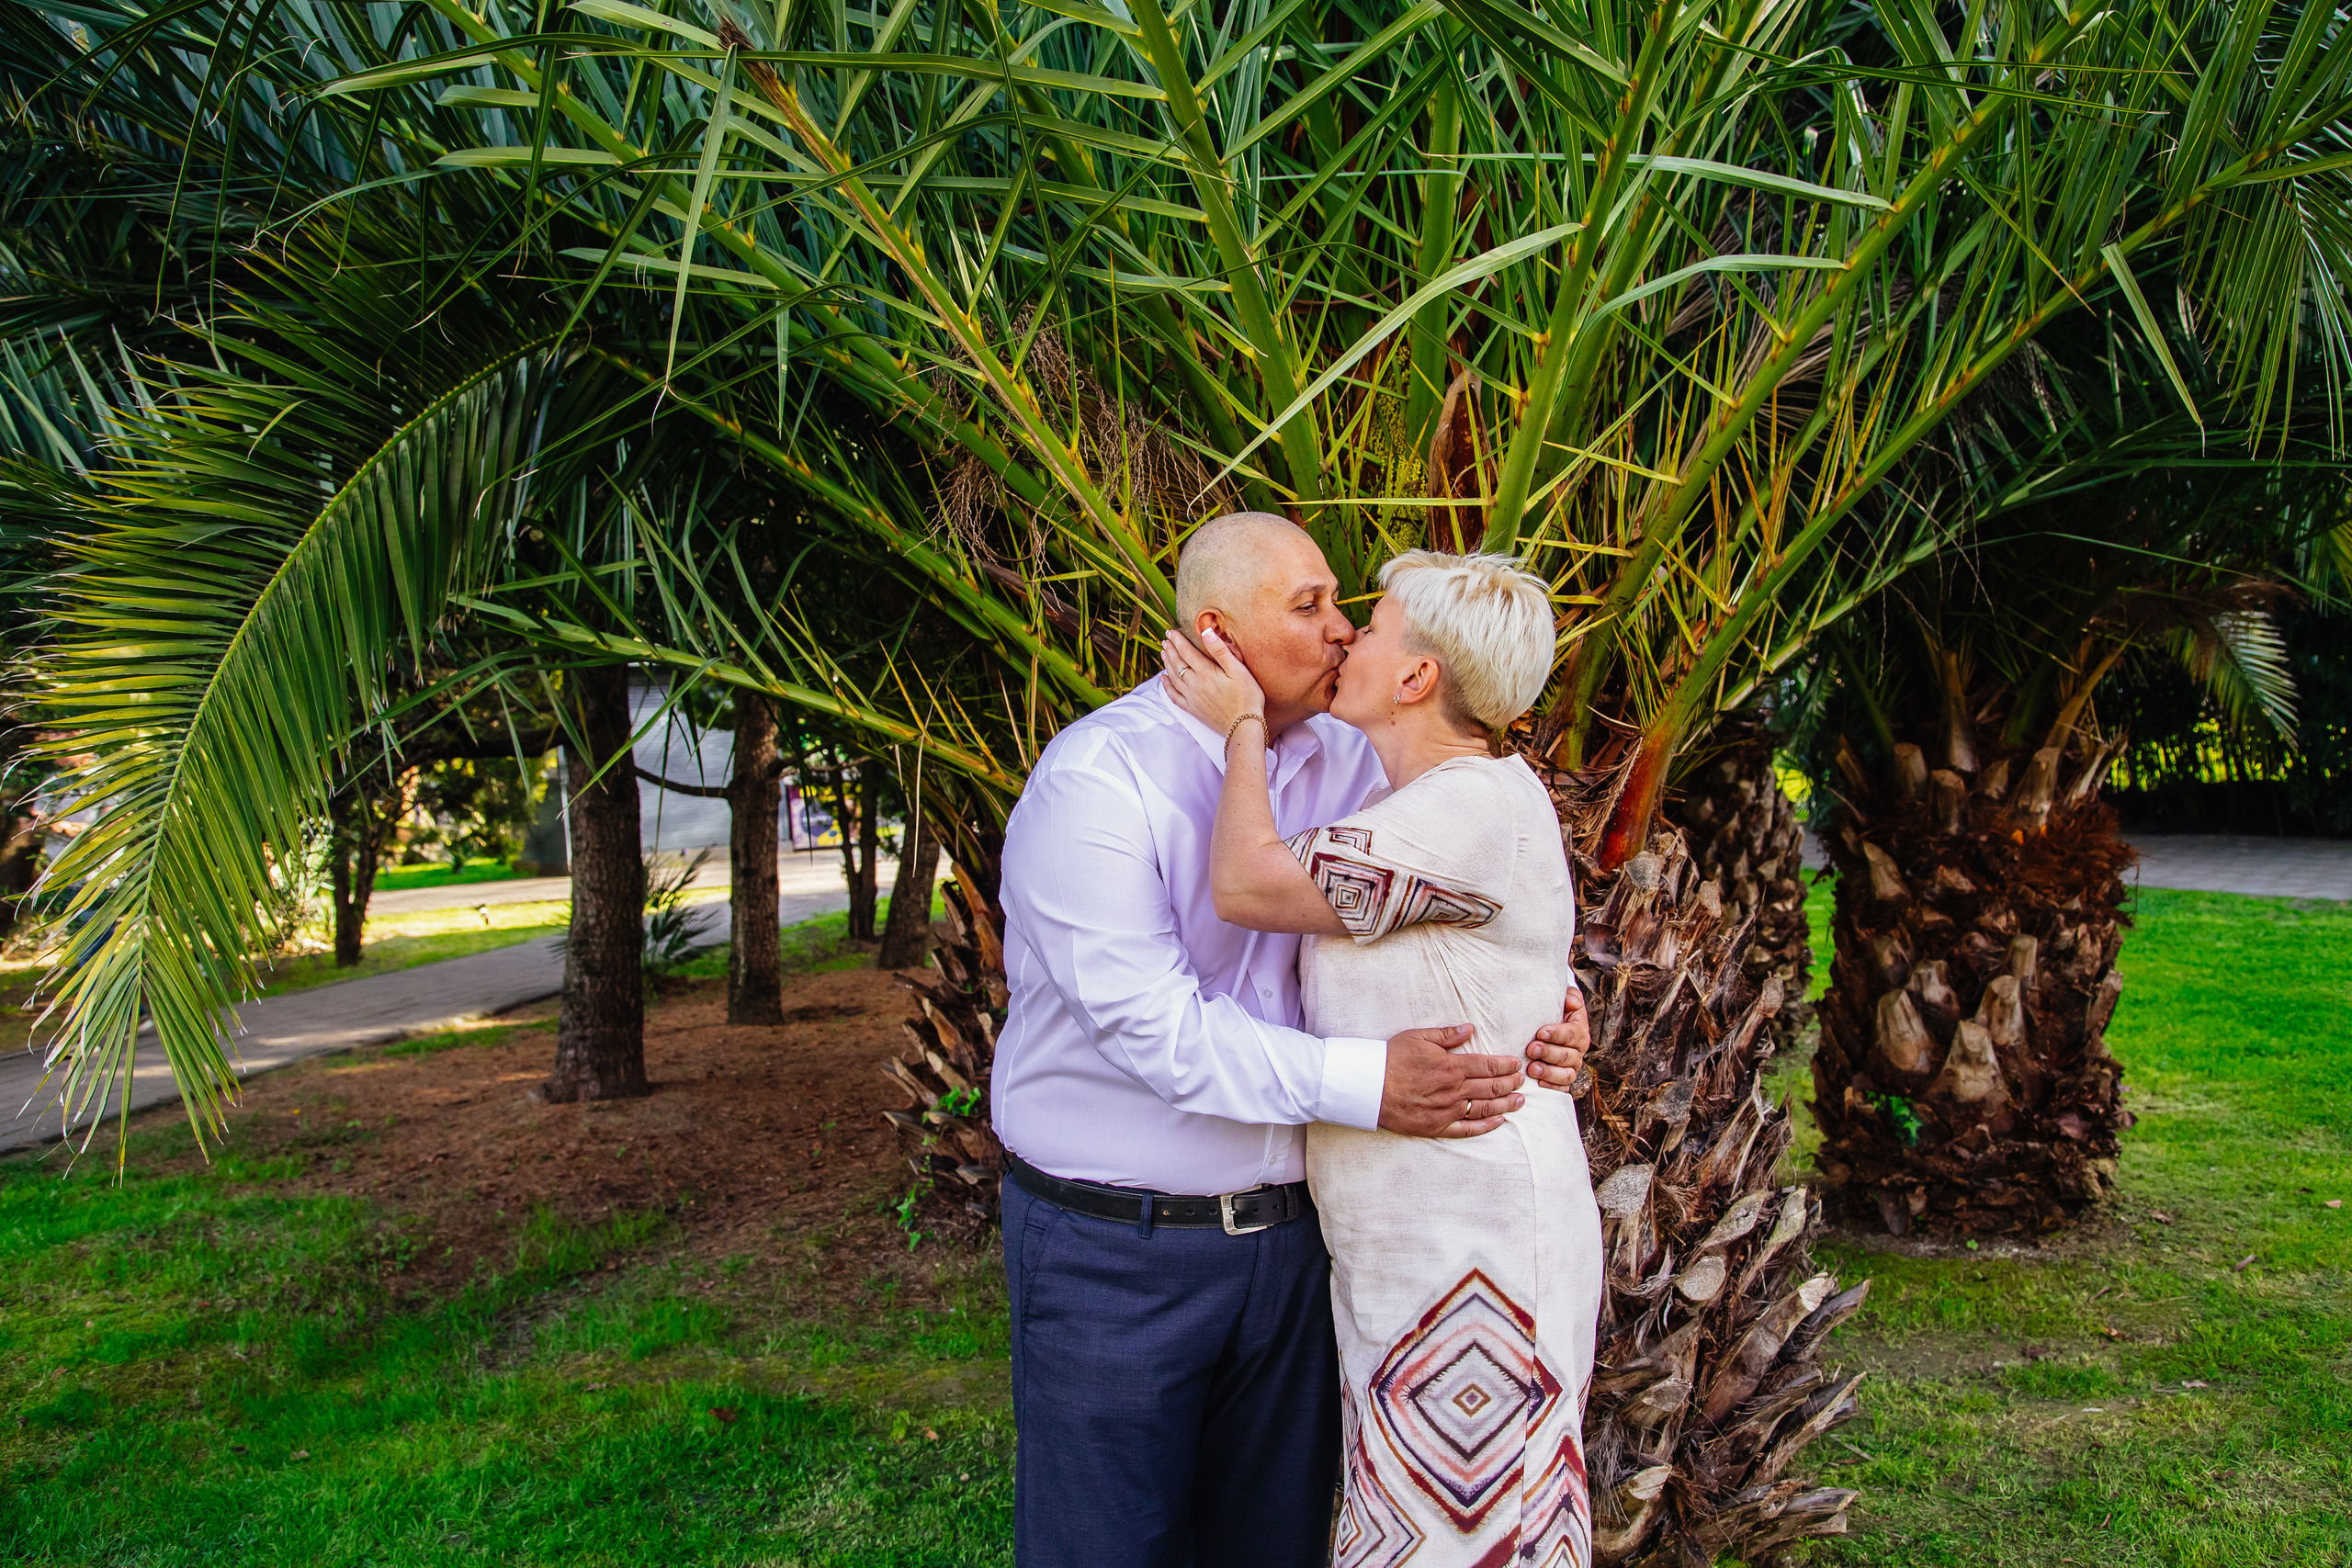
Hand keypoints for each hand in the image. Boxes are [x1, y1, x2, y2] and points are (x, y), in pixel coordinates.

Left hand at [1160, 627, 1265, 740]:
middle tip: (1166, 640)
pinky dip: (1166, 686)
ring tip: (1163, 654)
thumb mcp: (1238, 670)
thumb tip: (1206, 632)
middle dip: (1170, 650)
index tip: (1171, 632)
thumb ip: (1220, 651)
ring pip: (1173, 678)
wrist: (1243, 726)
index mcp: (1206, 672)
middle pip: (1177, 663)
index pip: (1186, 651)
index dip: (1177, 640)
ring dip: (1167, 664)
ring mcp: (1192, 698)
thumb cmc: (1247, 696)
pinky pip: (1174, 696)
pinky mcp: (1193, 709)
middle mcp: (1195, 684)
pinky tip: (1163, 679)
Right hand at [1379, 1024, 1526, 1138]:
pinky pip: (1468, 1129)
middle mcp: (1454, 1090)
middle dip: (1511, 1083)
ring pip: (1485, 1108)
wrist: (1368, 1086)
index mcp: (1451, 1066)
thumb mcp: (1419, 1037)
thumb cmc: (1391, 1058)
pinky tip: (1499, 1122)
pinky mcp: (1437, 1127)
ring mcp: (1447, 1111)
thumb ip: (1448, 1034)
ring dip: (1506, 1104)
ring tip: (1520, 1101)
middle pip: (1492, 1087)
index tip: (1516, 1064)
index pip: (1488, 1066)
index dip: (1506, 1065)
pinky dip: (1486, 1126)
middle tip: (1522, 1080)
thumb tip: (1470, 1028)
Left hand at [1525, 986, 1588, 1091]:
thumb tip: (1571, 1002)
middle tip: (1531, 1049)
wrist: (1548, 1025)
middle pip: (1567, 1056)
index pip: (1571, 1034)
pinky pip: (1562, 1088)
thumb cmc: (1555, 1012)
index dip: (1557, 1034)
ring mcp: (1571, 1068)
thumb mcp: (1564, 999)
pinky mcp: (1563, 1081)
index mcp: (1579, 1032)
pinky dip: (1552, 1087)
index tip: (1541, 1032)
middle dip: (1549, 1053)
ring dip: (1549, 1072)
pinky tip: (1538, 1083)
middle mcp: (1578, 1052)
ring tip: (1532, 1068)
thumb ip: (1570, 997)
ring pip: (1566, 1075)